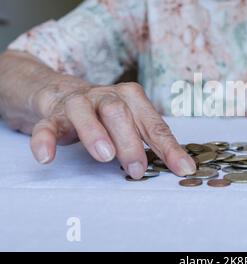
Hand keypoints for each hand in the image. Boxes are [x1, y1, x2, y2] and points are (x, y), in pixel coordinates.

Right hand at [30, 82, 196, 178]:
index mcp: (132, 98)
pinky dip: (45, 140)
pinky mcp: (53, 115)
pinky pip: (47, 126)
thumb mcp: (134, 122)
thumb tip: (182, 166)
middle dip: (130, 141)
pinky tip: (47, 158)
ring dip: (95, 133)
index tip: (183, 169)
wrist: (64, 94)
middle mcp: (106, 96)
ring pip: (85, 113)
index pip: (154, 124)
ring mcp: (78, 104)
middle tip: (138, 169)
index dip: (169, 147)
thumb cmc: (109, 114)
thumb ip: (153, 140)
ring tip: (104, 156)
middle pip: (119, 113)